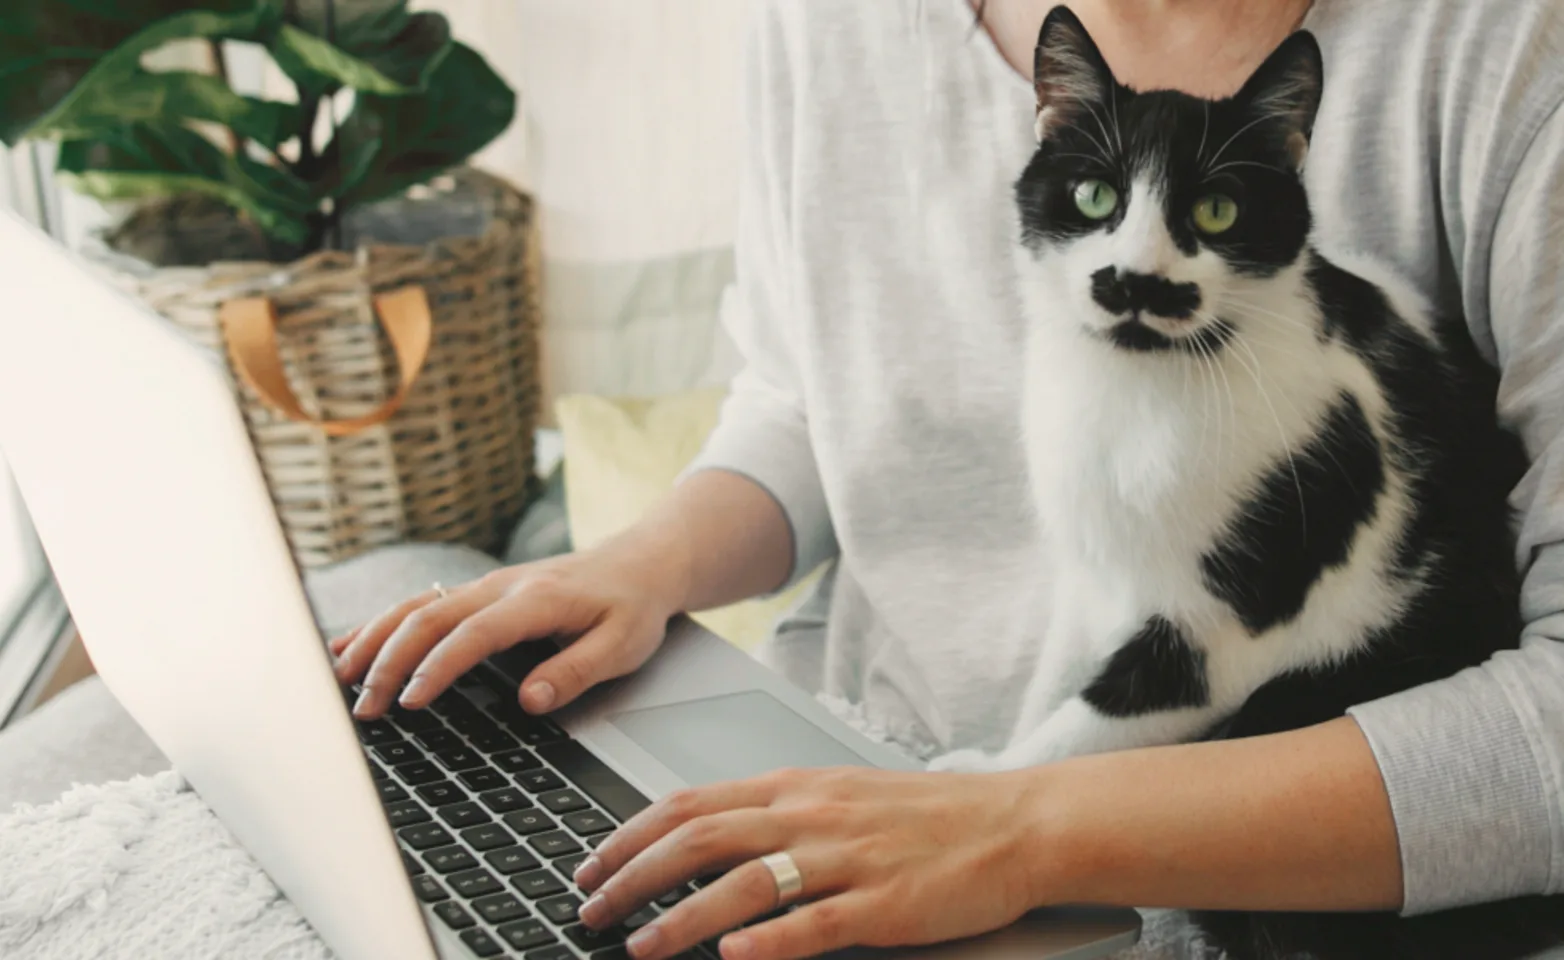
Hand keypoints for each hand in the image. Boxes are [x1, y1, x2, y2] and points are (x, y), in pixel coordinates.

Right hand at [330, 540, 688, 717]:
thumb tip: (530, 700)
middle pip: (429, 618)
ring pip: (416, 607)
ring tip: (339, 678)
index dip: (438, 667)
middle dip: (389, 662)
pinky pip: (421, 604)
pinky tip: (349, 645)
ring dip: (374, 640)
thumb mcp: (623, 645)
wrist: (642, 562)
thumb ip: (576, 671)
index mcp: (535, 600)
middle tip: (363, 708)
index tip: (410, 702)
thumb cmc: (633, 606)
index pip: (474, 634)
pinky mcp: (478, 592)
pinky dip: (381, 625)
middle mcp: (500, 587)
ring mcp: (485, 586)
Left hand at [570, 767, 1046, 959]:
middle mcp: (810, 816)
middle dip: (634, 877)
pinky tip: (729, 957)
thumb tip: (705, 837)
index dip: (630, 835)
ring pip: (744, 882)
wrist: (1011, 823)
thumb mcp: (838, 796)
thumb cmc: (924, 816)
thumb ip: (774, 814)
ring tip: (639, 946)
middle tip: (590, 910)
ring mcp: (846, 859)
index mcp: (794, 788)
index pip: (690, 803)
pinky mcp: (882, 904)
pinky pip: (814, 923)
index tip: (590, 865)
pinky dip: (766, 941)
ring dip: (681, 916)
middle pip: (700, 839)